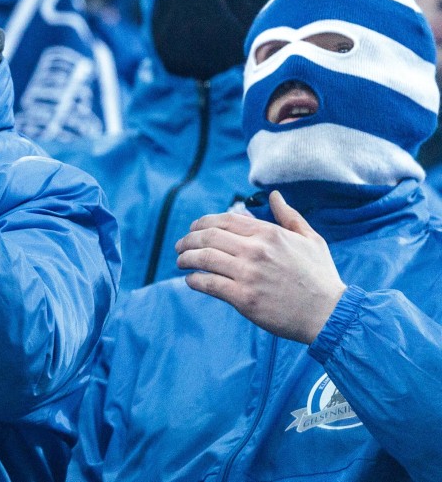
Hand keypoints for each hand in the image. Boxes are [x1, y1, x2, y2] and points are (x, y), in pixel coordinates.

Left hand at [174, 191, 346, 343]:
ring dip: (185, 258)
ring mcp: (248, 274)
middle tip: (180, 246)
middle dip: (188, 240)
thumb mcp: (311, 239)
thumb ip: (289, 216)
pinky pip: (208, 284)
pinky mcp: (243, 298)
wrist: (330, 314)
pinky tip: (191, 280)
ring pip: (203, 258)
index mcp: (269, 233)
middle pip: (207, 237)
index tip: (193, 229)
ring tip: (180, 261)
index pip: (224, 220)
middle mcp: (255, 250)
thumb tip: (274, 196)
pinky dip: (194, 280)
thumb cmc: (321, 277)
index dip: (203, 222)